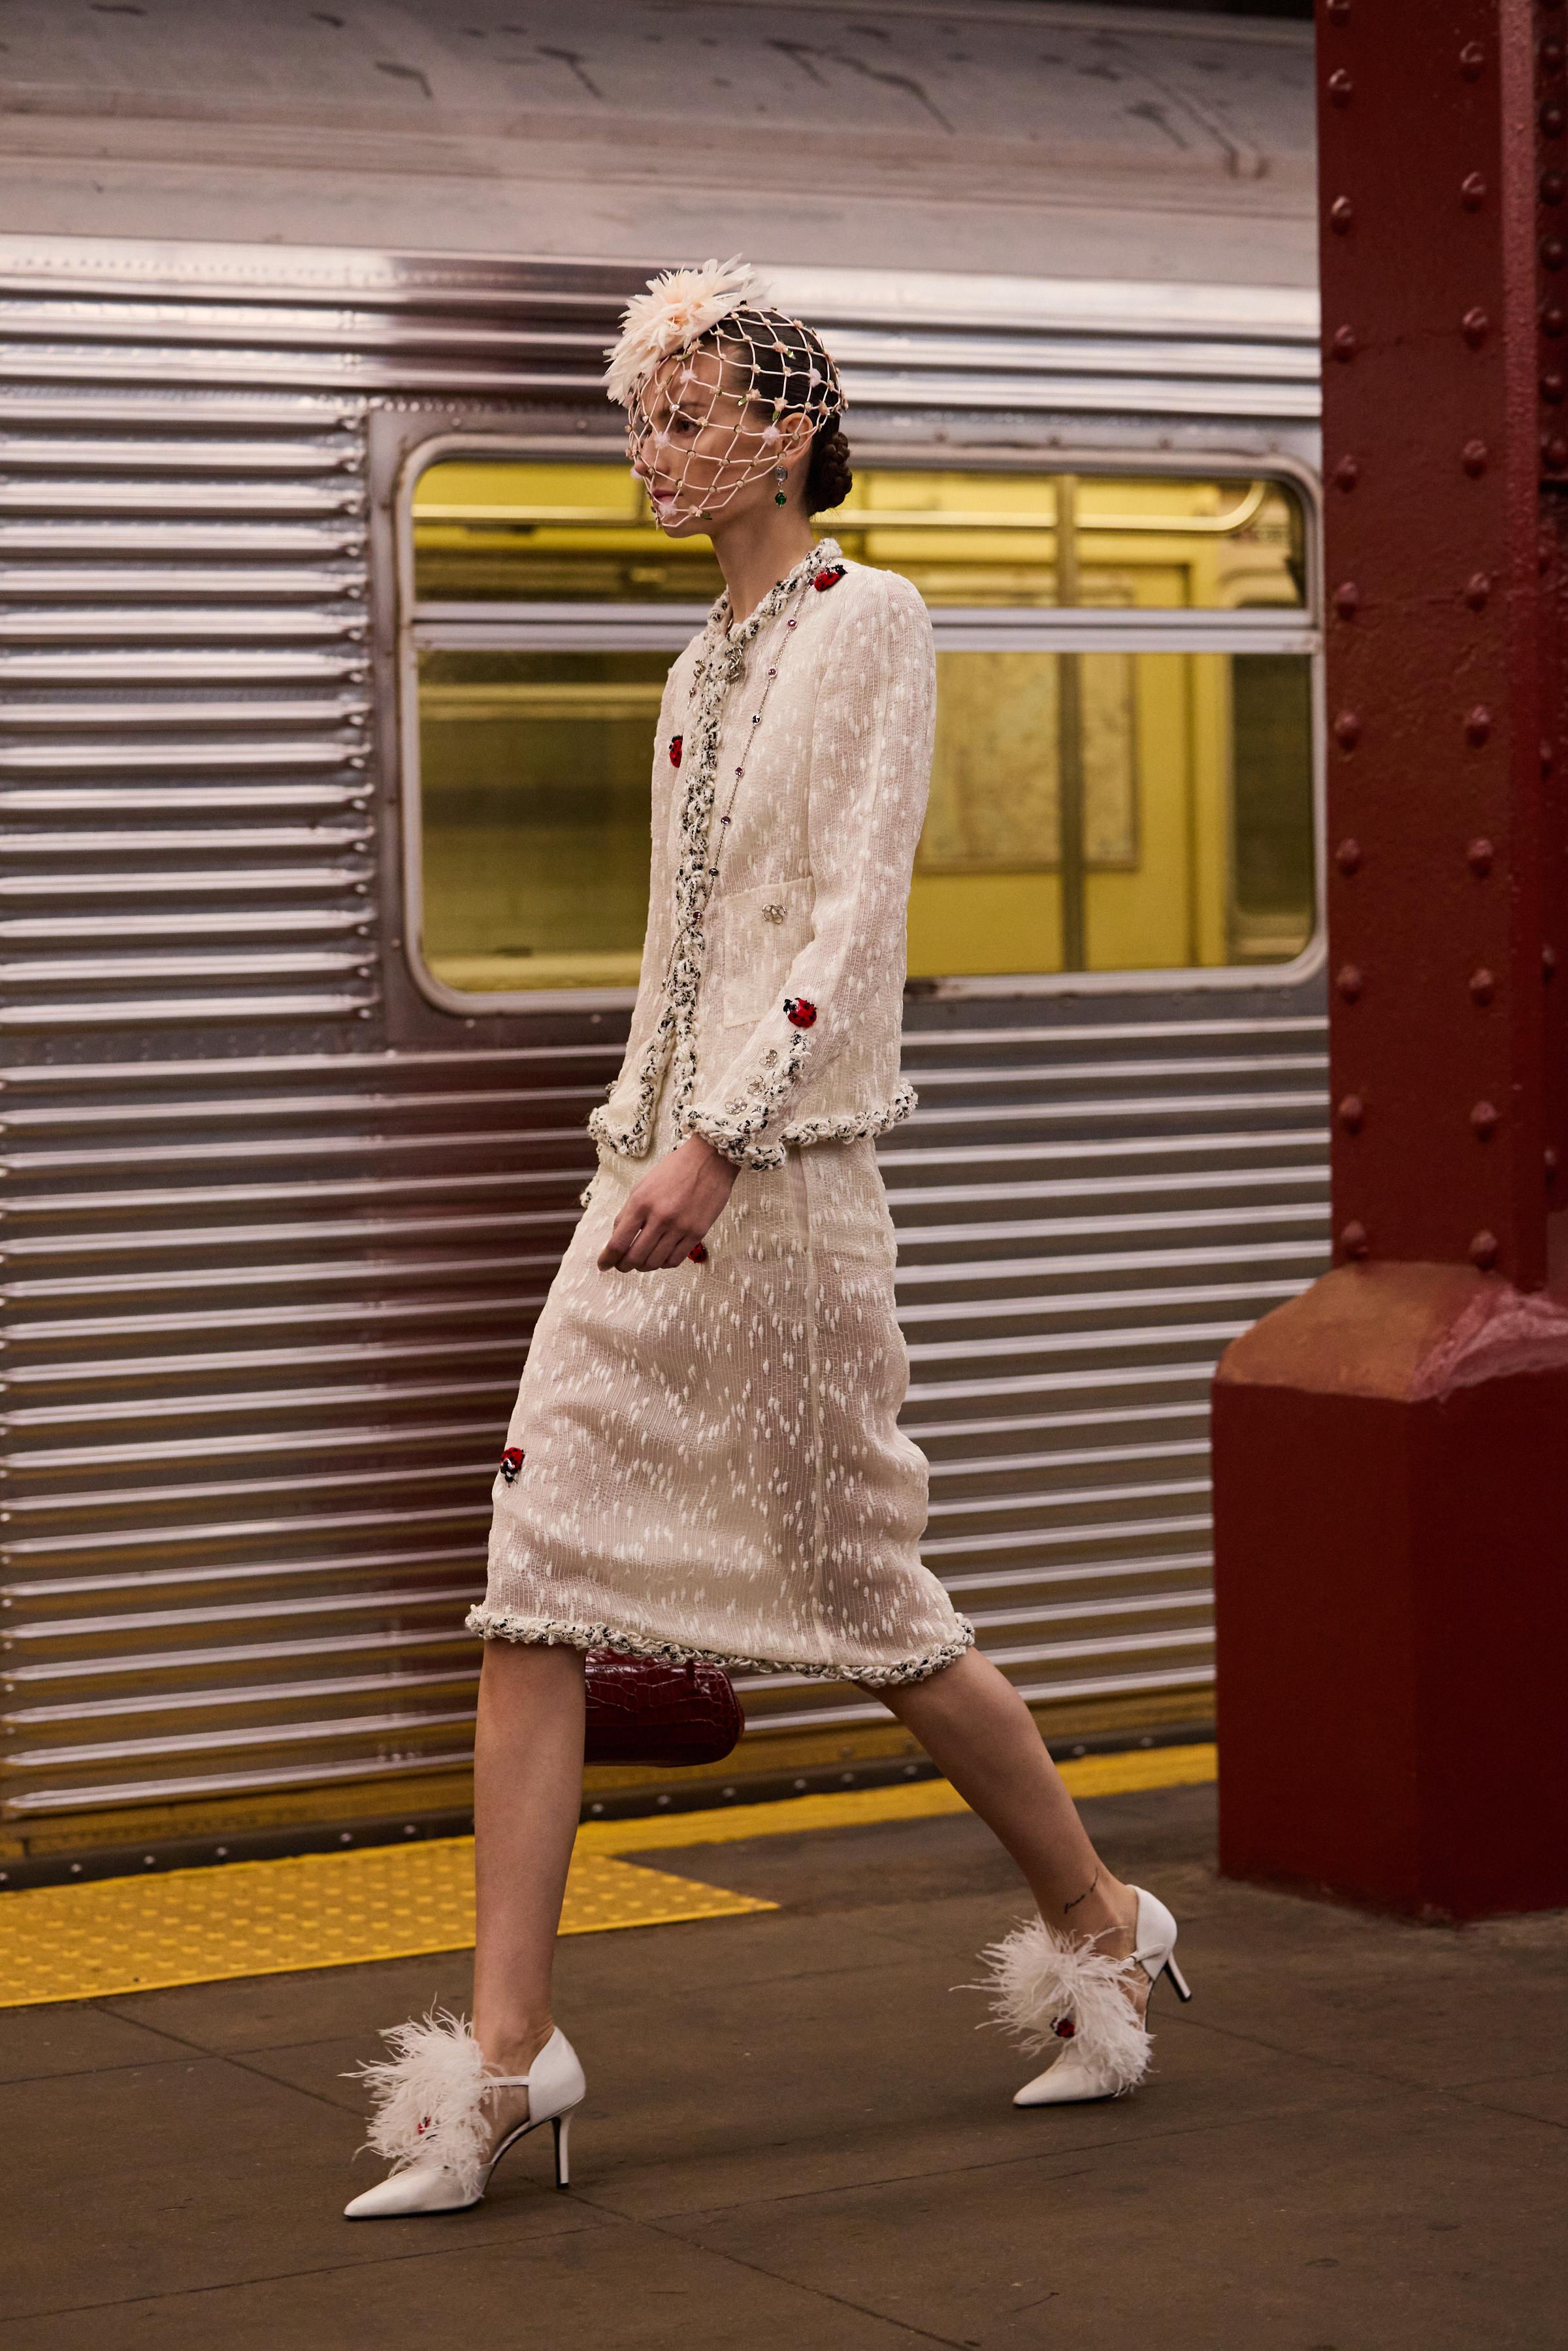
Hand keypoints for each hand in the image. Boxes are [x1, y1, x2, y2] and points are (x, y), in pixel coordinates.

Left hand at [597, 1134, 739, 1270]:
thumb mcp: (642, 1186)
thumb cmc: (674, 1170)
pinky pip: (675, 1260)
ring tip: (642, 1261)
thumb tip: (616, 1237)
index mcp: (640, 1203)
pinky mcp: (697, 1232)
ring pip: (655, 1262)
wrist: (709, 1159)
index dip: (607, 1259)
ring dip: (644, 1266)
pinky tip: (661, 1257)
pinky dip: (664, 1263)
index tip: (603, 1265)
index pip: (618, 1242)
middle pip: (635, 1258)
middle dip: (623, 1266)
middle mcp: (659, 1217)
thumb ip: (628, 1212)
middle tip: (622, 1266)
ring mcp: (679, 1227)